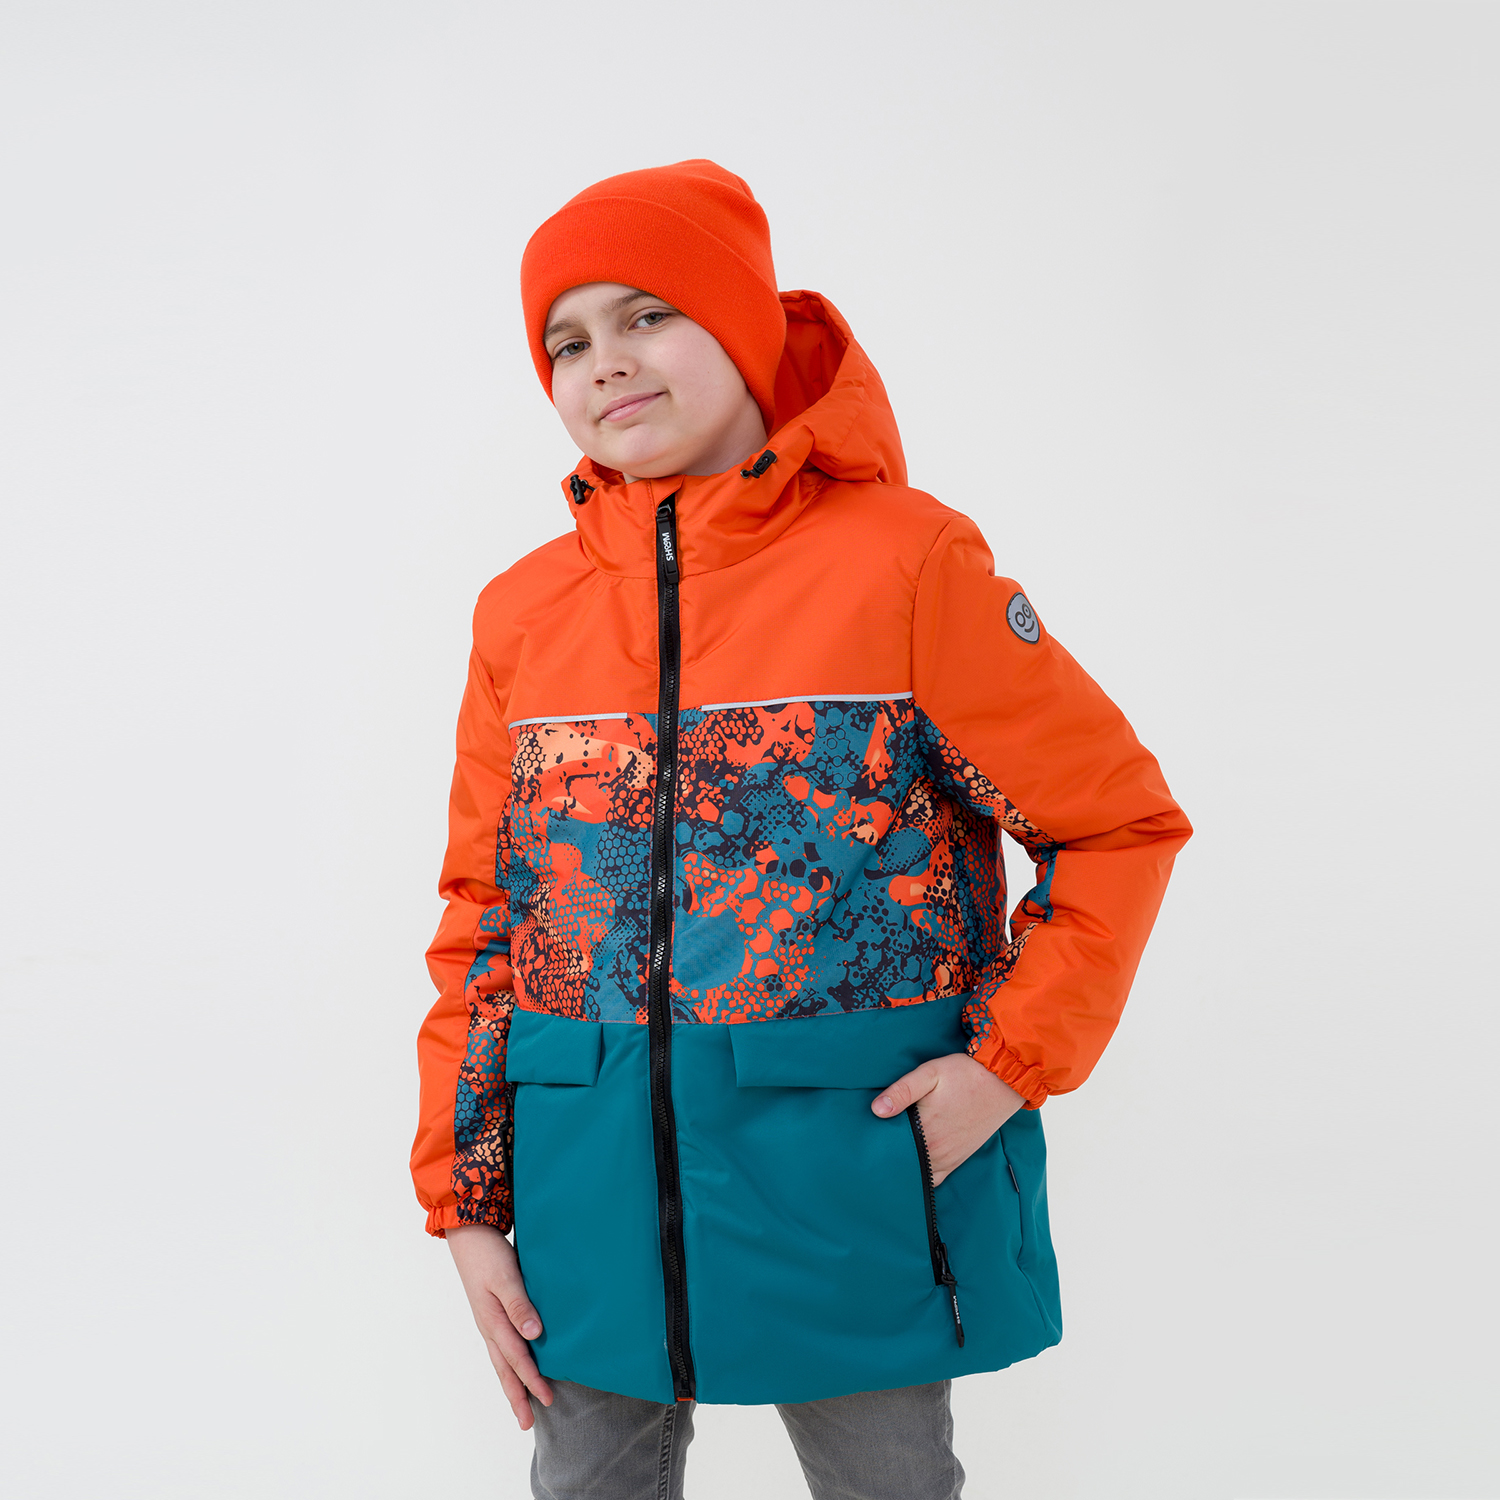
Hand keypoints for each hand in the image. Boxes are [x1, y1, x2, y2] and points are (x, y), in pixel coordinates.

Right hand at [446, 1224, 553, 1428]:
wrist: (469, 1233)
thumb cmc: (488, 1254)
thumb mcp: (506, 1277)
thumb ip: (519, 1305)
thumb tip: (534, 1336)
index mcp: (493, 1321)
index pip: (517, 1358)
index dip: (533, 1380)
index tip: (548, 1398)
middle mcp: (489, 1326)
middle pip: (505, 1369)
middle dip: (517, 1396)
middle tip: (528, 1423)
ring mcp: (488, 1320)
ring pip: (502, 1360)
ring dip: (512, 1384)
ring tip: (522, 1406)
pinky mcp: (491, 1311)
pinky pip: (502, 1345)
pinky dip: (509, 1363)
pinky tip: (517, 1365)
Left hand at [872, 1052, 1025, 1184]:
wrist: (1003, 1081)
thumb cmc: (965, 1074)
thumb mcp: (930, 1073)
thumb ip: (902, 1091)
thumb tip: (876, 1110)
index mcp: (926, 1131)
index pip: (891, 1149)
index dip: (876, 1147)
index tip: (863, 1143)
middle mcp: (937, 1151)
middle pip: (902, 1164)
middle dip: (886, 1160)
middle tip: (869, 1152)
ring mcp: (949, 1158)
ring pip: (918, 1175)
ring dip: (903, 1168)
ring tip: (886, 1159)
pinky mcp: (959, 1159)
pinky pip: (935, 1179)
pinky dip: (922, 1176)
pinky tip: (910, 1166)